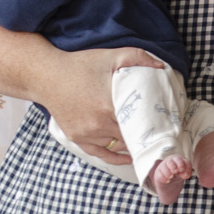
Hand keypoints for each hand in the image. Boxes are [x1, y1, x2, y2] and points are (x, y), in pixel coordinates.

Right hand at [36, 45, 163, 162]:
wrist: (46, 76)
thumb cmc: (80, 65)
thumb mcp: (111, 56)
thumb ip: (138, 58)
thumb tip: (161, 67)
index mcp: (109, 104)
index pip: (139, 123)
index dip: (154, 126)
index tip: (166, 127)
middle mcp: (99, 123)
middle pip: (130, 137)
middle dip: (144, 136)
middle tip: (160, 136)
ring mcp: (87, 133)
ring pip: (117, 146)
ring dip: (130, 144)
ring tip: (146, 143)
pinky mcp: (77, 138)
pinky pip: (101, 154)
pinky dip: (115, 157)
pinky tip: (127, 157)